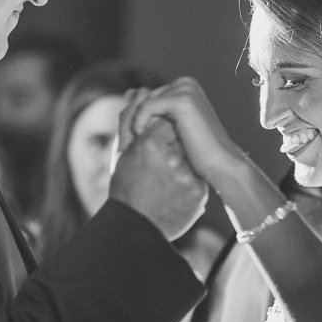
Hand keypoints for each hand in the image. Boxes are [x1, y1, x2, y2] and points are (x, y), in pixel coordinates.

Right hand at [109, 114, 207, 240]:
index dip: (157, 135)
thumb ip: (129, 119)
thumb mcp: (122, 152)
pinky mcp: (198, 192)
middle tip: (157, 171)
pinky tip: (174, 197)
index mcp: (150, 143)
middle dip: (171, 149)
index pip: (163, 123)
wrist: (135, 229)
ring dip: (180, 168)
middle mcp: (171, 157)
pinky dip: (187, 186)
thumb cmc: (124, 188)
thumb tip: (137, 91)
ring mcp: (187, 175)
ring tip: (164, 186)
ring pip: (188, 160)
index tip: (150, 151)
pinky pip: (196, 180)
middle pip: (178, 140)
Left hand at [120, 78, 246, 188]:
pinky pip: (147, 107)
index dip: (139, 119)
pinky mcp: (183, 99)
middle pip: (143, 98)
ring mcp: (186, 89)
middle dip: (137, 121)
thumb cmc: (195, 152)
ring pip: (143, 103)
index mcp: (183, 86)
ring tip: (142, 144)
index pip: (146, 98)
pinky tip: (145, 140)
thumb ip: (150, 110)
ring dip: (138, 123)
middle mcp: (185, 83)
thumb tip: (129, 92)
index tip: (139, 139)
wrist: (219, 165)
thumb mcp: (167, 127)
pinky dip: (141, 123)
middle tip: (138, 143)